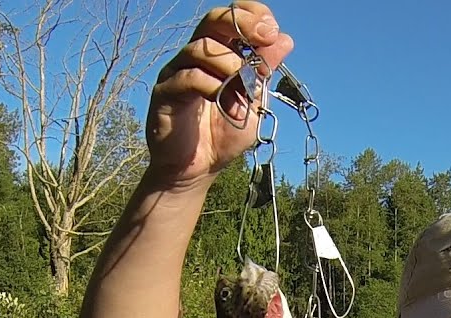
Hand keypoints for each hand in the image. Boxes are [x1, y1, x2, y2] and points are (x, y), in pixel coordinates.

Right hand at [147, 1, 293, 187]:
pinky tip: (223, 101)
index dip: (251, 15)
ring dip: (231, 66)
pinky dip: (212, 86)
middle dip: (242, 24)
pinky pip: (188, 77)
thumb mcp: (253, 102)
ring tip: (243, 89)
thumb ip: (263, 72)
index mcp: (217, 54)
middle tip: (265, 36)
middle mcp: (195, 57)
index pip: (230, 18)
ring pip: (201, 48)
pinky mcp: (165, 93)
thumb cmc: (222, 134)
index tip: (272, 30)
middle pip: (212, 21)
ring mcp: (177, 72)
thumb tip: (284, 40)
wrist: (197, 169)